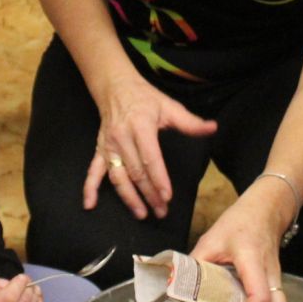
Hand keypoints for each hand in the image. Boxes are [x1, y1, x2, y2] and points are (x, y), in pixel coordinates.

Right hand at [83, 76, 216, 219]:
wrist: (115, 88)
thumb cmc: (145, 98)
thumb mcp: (169, 107)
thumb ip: (190, 122)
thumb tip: (213, 128)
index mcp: (140, 127)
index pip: (150, 158)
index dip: (158, 179)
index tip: (167, 196)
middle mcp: (122, 138)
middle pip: (136, 172)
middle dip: (149, 194)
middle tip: (162, 211)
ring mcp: (109, 146)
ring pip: (118, 176)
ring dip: (128, 197)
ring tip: (141, 213)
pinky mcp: (100, 150)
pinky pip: (93, 171)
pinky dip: (90, 188)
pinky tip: (89, 204)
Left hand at [191, 190, 292, 301]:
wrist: (264, 209)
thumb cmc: (239, 222)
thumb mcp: (210, 240)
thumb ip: (196, 264)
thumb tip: (179, 287)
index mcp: (253, 260)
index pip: (259, 296)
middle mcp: (269, 272)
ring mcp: (275, 277)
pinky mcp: (273, 280)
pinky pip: (274, 301)